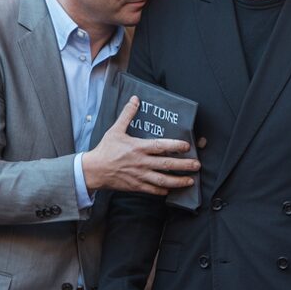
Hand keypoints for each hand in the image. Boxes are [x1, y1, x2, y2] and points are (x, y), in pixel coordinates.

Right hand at [84, 96, 199, 194]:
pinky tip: (171, 190)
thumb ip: (127, 114)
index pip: (161, 146)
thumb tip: (135, 99)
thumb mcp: (116, 130)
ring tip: (190, 181)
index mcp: (138, 147)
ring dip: (178, 181)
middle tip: (197, 165)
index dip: (175, 146)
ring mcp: (140, 176)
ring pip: (163, 180)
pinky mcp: (136, 186)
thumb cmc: (105, 149)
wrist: (93, 170)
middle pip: (167, 164)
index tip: (187, 146)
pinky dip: (163, 190)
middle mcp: (142, 162)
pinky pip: (153, 190)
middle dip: (184, 165)